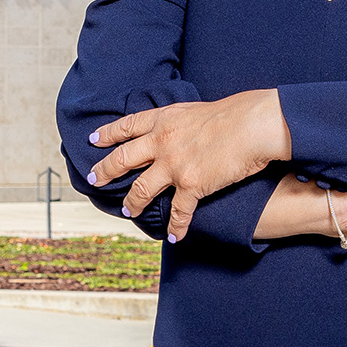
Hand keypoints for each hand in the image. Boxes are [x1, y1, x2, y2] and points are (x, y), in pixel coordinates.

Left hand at [90, 89, 290, 241]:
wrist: (252, 125)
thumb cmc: (232, 113)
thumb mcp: (194, 109)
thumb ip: (179, 121)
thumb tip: (176, 128)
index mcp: (163, 120)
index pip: (127, 126)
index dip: (108, 134)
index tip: (94, 140)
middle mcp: (162, 142)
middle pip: (123, 159)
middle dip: (105, 170)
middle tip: (94, 179)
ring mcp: (174, 165)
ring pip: (141, 189)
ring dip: (132, 203)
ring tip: (128, 211)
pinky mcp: (192, 185)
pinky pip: (178, 212)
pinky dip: (175, 227)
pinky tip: (173, 237)